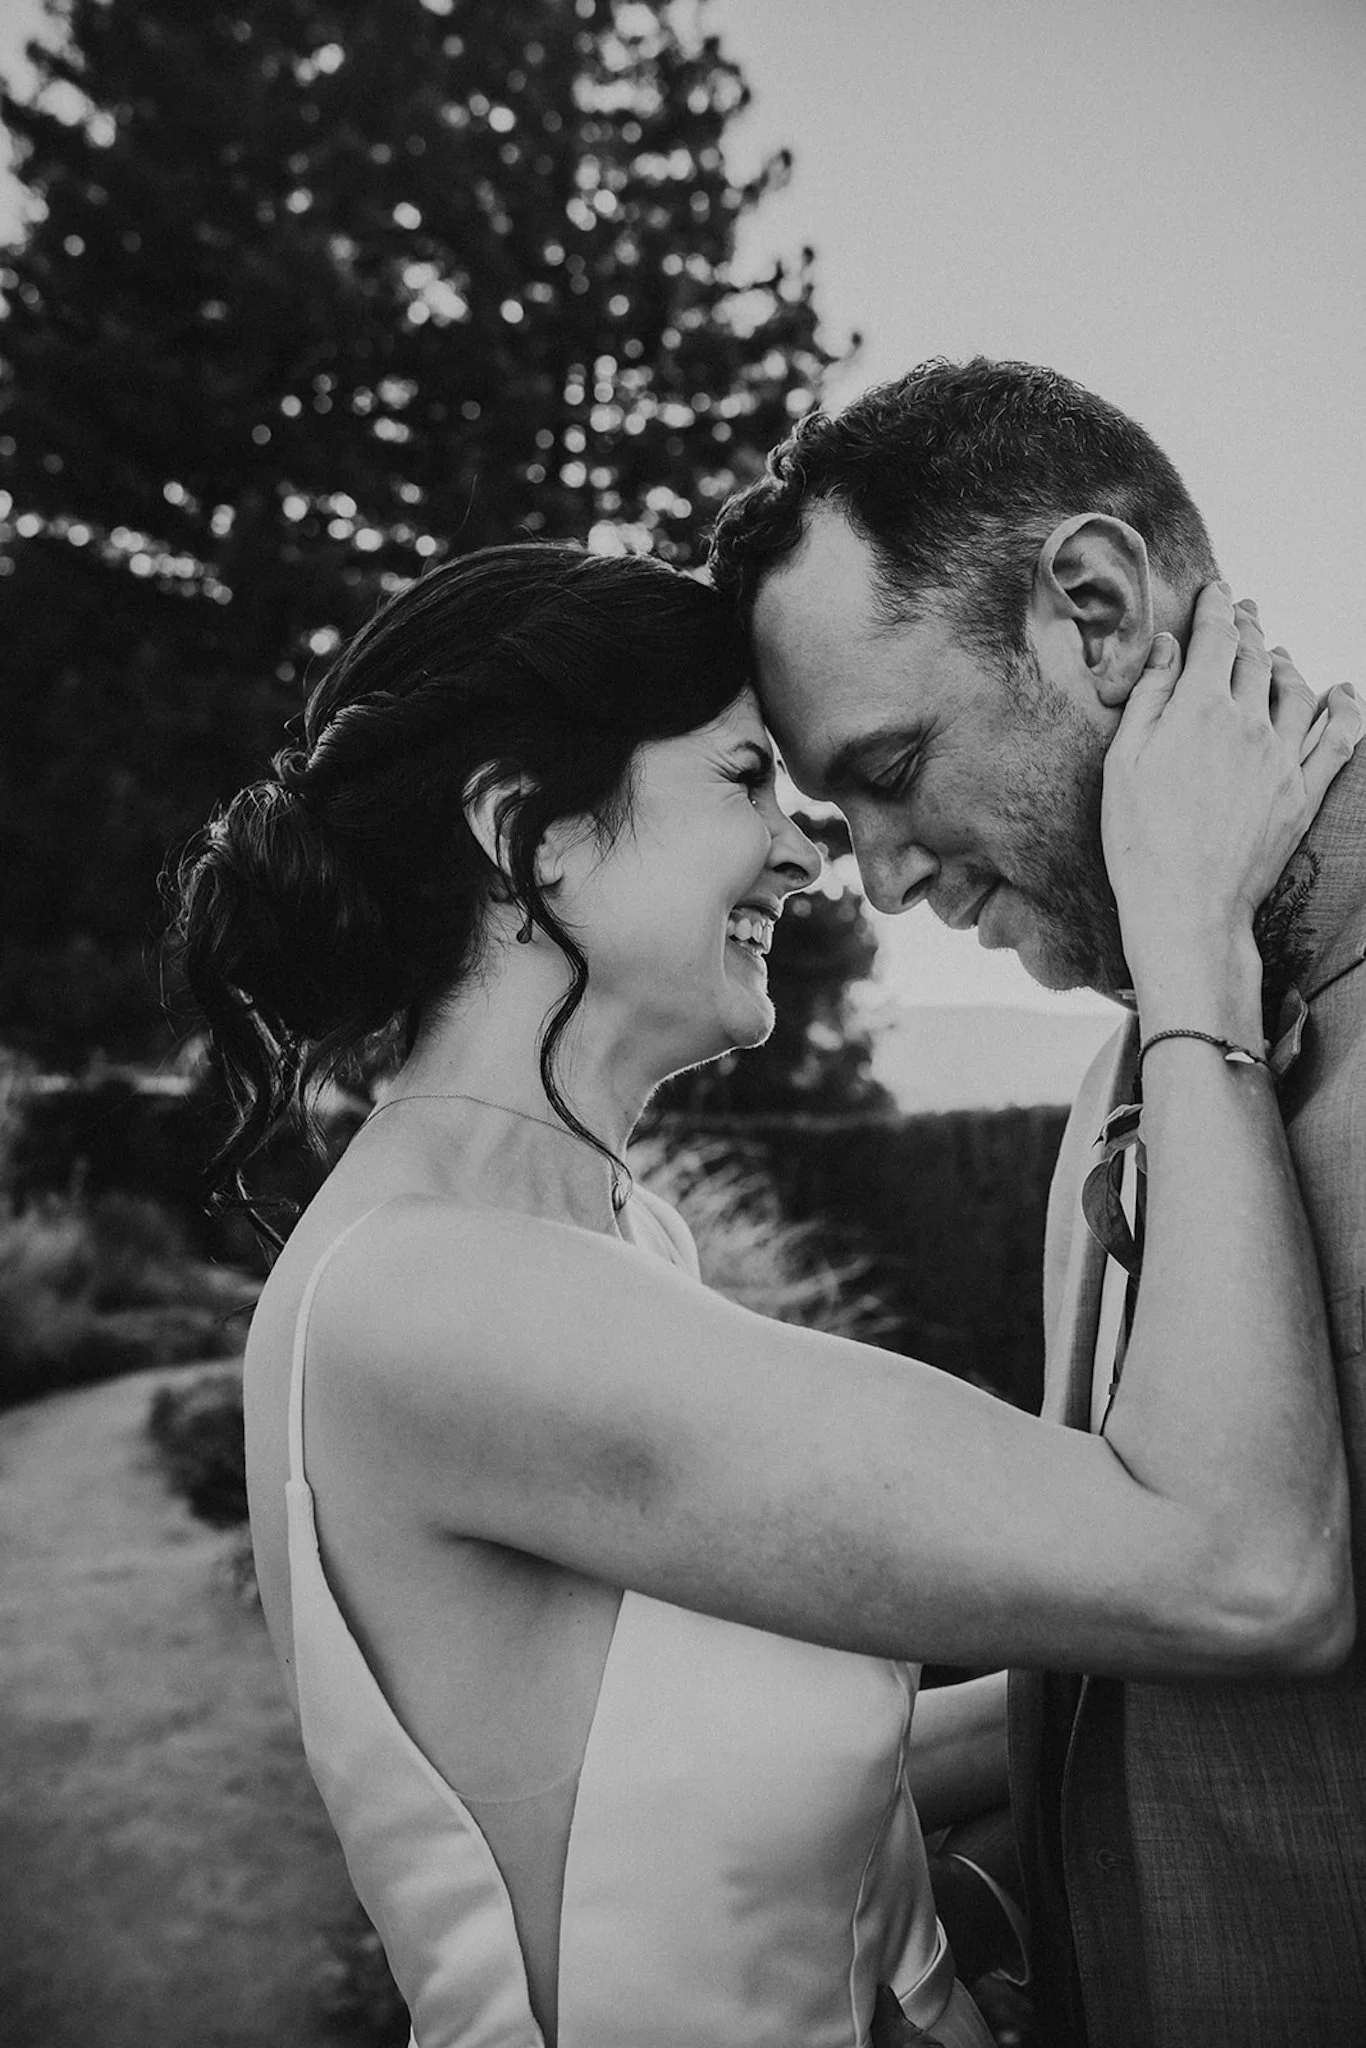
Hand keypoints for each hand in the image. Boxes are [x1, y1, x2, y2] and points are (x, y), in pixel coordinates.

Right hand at [1102, 583, 1360, 979]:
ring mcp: (1283, 759)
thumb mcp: (1122, 763)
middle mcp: (1249, 724)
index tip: (1216, 593)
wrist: (1187, 906)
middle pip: (1257, 659)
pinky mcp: (1302, 793)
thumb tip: (1165, 648)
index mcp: (1199, 710)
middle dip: (1249, 630)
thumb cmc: (1138, 841)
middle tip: (1243, 613)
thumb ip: (1147, 697)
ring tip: (1277, 654)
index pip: (1216, 640)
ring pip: (1298, 691)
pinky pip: (1338, 739)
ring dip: (1287, 664)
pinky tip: (1342, 695)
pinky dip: (1343, 710)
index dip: (1216, 610)